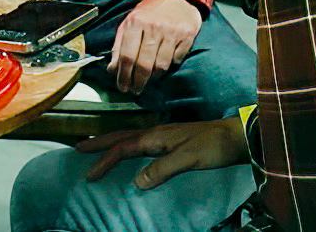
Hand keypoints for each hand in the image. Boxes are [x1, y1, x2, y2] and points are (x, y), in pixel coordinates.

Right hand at [77, 117, 247, 189]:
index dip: (105, 161)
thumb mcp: (188, 159)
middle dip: (100, 144)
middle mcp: (156, 133)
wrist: (236, 136)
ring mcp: (164, 135)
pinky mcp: (172, 140)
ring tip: (97, 146)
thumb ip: (162, 169)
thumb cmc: (213, 146)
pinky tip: (129, 151)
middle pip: (121, 137)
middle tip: (79, 148)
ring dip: (111, 142)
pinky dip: (127, 146)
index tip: (89, 174)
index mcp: (156, 137)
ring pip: (130, 137)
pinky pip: (140, 142)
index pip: (123, 149)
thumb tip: (137, 182)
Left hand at [110, 0, 202, 93]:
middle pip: (144, 63)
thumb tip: (112, 70)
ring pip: (161, 65)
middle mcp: (153, 27)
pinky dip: (169, 65)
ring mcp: (171, 32)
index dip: (124, 75)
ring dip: (153, 76)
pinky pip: (176, 60)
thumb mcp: (129, 23)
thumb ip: (119, 46)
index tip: (123, 86)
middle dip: (138, 81)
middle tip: (135, 89)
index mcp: (135, 23)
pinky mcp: (187, 36)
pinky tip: (164, 64)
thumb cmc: (148, 12)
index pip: (127, 55)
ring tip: (149, 79)